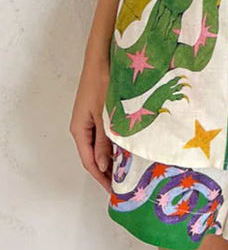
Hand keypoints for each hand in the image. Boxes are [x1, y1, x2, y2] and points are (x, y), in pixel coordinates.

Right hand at [70, 60, 113, 193]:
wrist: (102, 58)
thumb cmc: (102, 83)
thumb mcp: (105, 115)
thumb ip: (104, 141)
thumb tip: (102, 167)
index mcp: (79, 130)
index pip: (89, 161)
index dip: (101, 178)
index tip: (114, 191)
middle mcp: (82, 127)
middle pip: (93, 156)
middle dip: (107, 171)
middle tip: (124, 185)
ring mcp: (90, 119)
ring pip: (100, 145)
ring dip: (112, 158)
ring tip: (128, 170)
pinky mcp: (98, 112)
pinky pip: (105, 134)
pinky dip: (114, 143)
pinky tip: (126, 148)